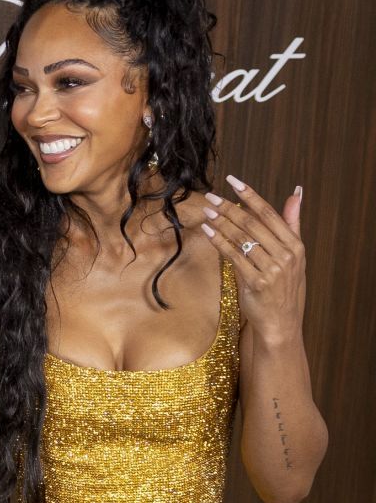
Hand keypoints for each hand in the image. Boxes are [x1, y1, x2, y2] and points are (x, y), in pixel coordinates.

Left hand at [201, 176, 306, 343]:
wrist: (281, 322)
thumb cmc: (285, 287)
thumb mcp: (295, 255)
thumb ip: (292, 223)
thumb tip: (296, 192)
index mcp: (296, 245)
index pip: (270, 213)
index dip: (250, 195)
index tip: (233, 181)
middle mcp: (286, 255)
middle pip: (253, 223)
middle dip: (230, 208)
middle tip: (212, 197)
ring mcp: (272, 269)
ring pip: (242, 238)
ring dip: (222, 222)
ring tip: (207, 211)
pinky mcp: (256, 282)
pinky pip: (234, 256)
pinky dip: (219, 242)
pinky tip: (208, 232)